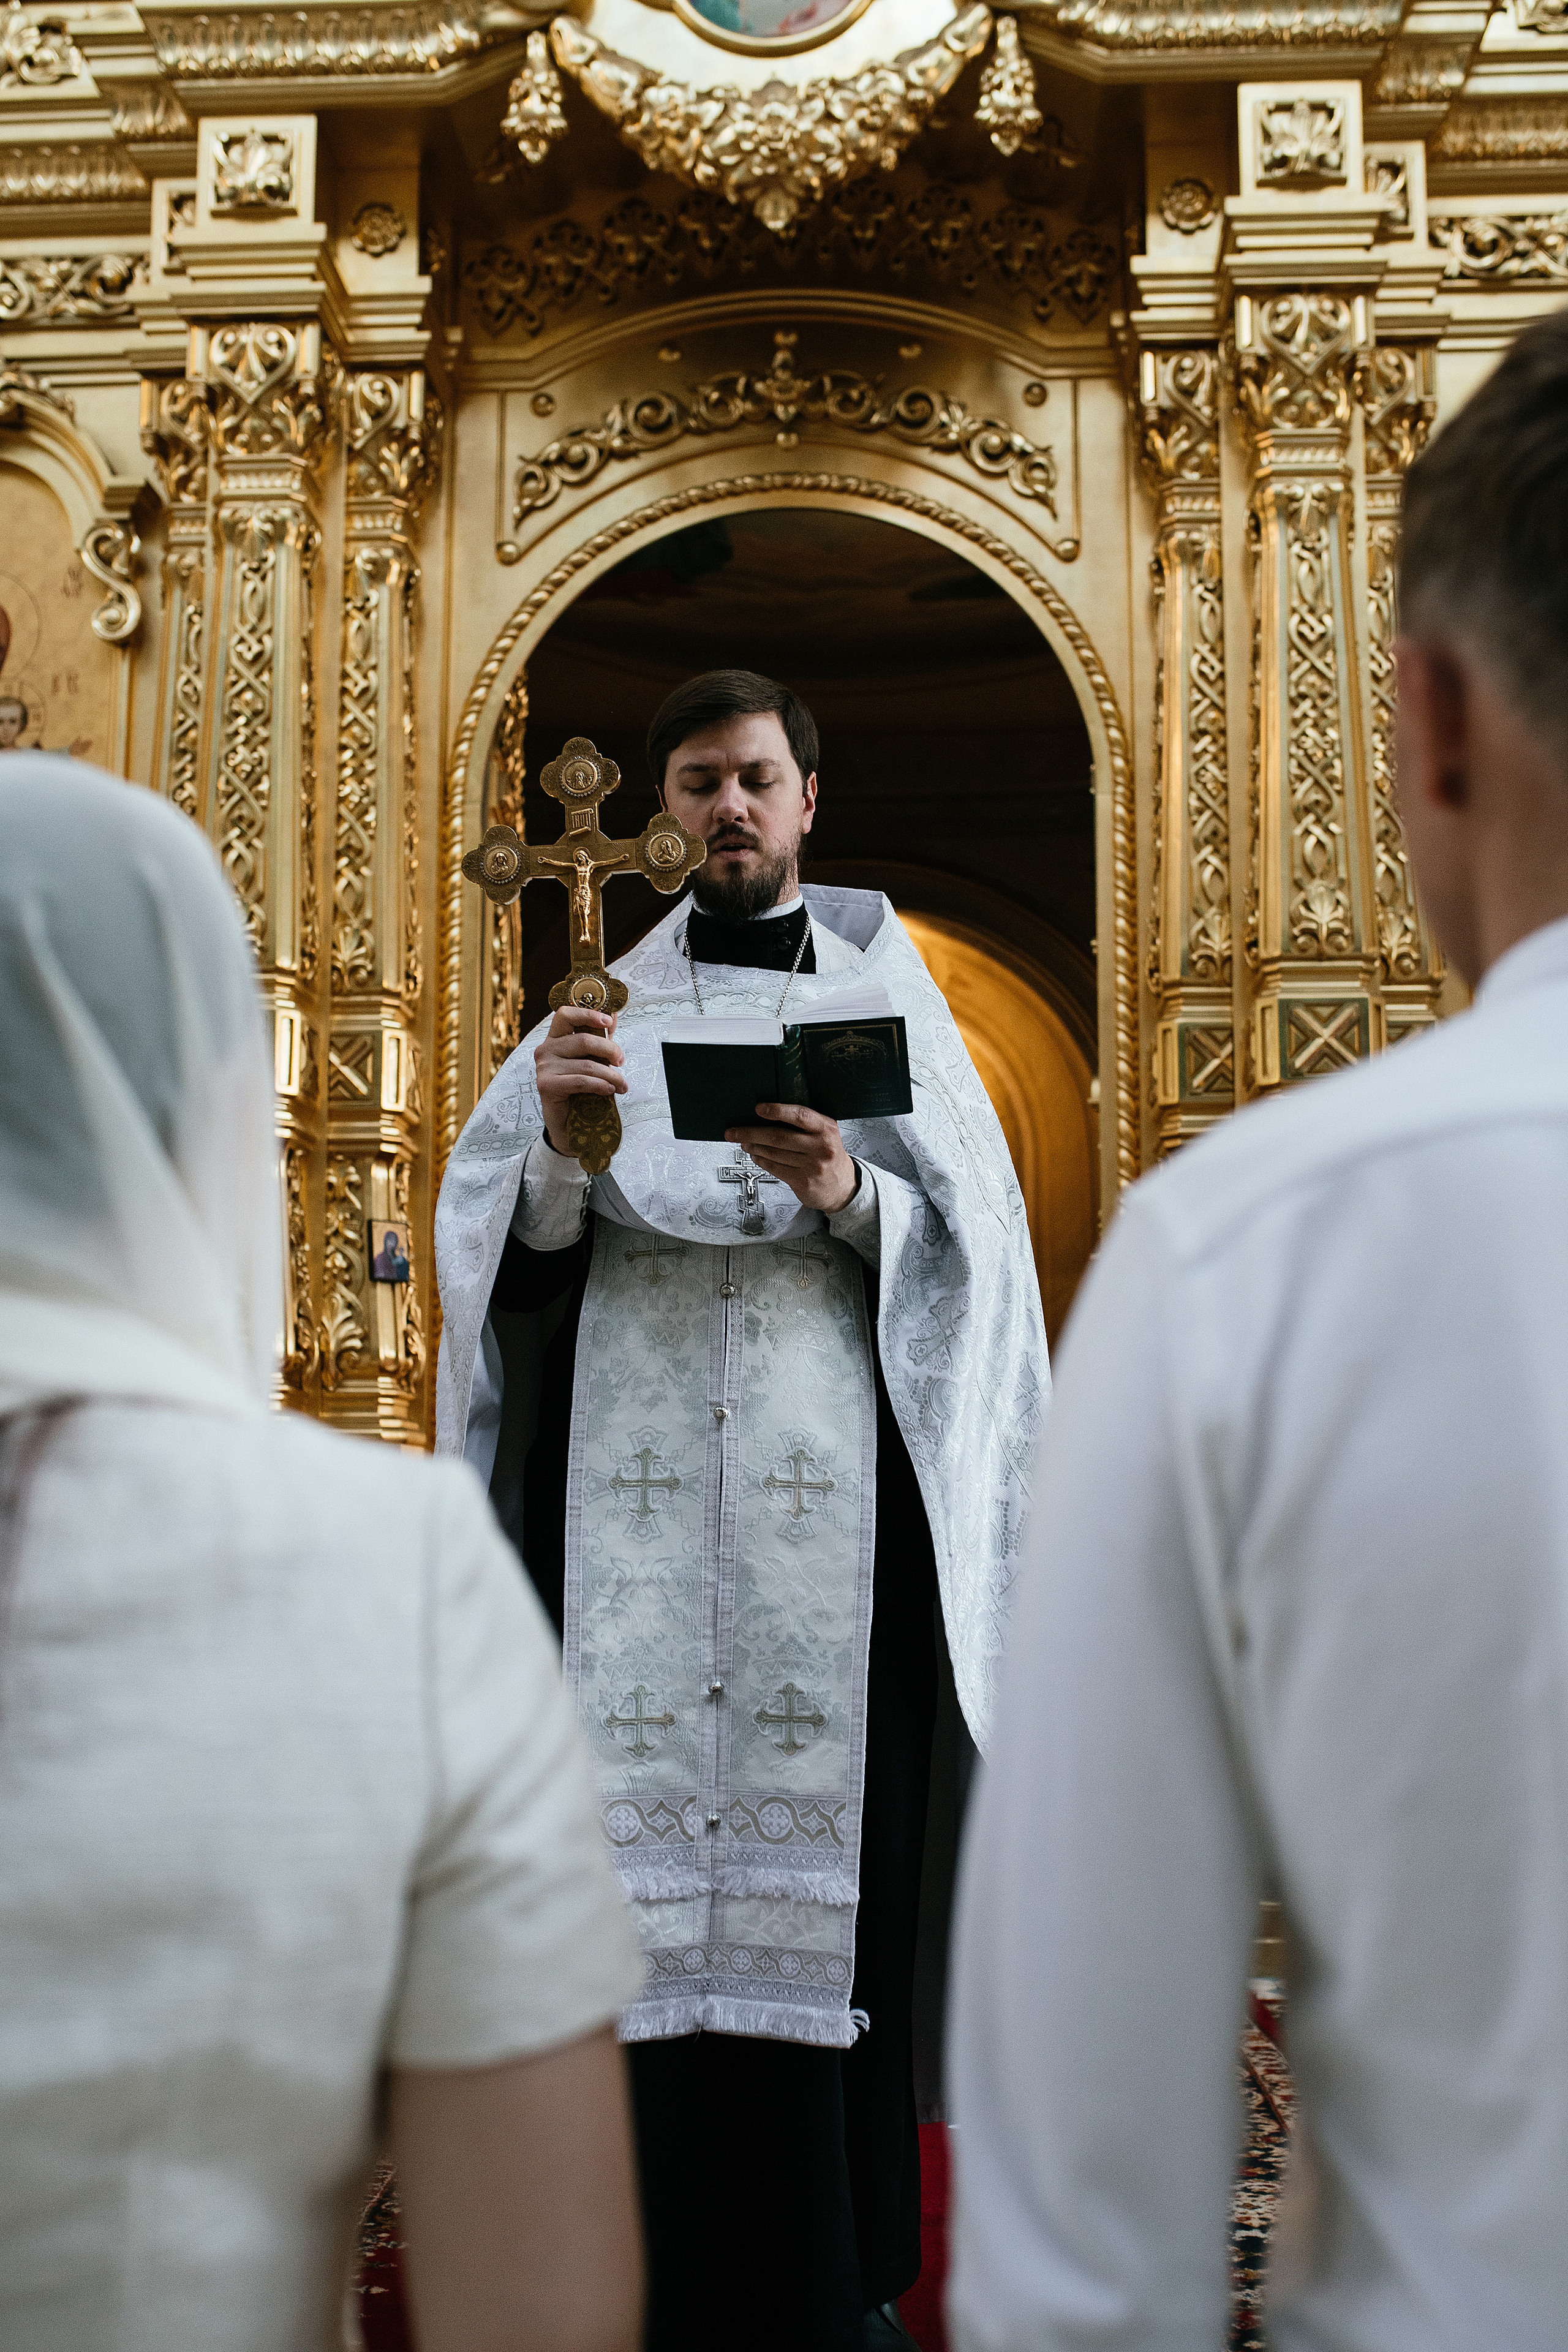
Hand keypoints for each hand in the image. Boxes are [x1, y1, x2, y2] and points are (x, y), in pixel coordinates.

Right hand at [535, 1008, 625, 1154]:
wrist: (568, 1122)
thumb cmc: (579, 1088)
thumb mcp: (591, 1059)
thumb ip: (600, 1037)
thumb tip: (613, 1014)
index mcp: (555, 1038)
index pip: (565, 1014)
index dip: (587, 1013)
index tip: (608, 1022)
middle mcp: (545, 1049)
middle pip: (583, 1040)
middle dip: (609, 1050)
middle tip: (621, 1061)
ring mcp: (544, 1067)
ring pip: (587, 1064)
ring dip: (611, 1075)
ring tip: (621, 1085)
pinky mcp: (546, 1085)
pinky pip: (581, 1081)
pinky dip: (600, 1085)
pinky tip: (609, 1090)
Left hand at [726, 1103, 858, 1213]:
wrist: (843, 1186)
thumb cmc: (829, 1155)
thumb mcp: (826, 1133)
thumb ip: (805, 1123)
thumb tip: (768, 1114)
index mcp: (827, 1129)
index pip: (800, 1116)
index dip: (777, 1111)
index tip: (758, 1109)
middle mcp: (821, 1147)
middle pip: (779, 1137)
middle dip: (751, 1133)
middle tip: (734, 1131)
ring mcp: (812, 1166)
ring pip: (774, 1153)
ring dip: (754, 1147)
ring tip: (743, 1143)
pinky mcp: (803, 1182)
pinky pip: (775, 1168)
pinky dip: (761, 1161)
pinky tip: (755, 1156)